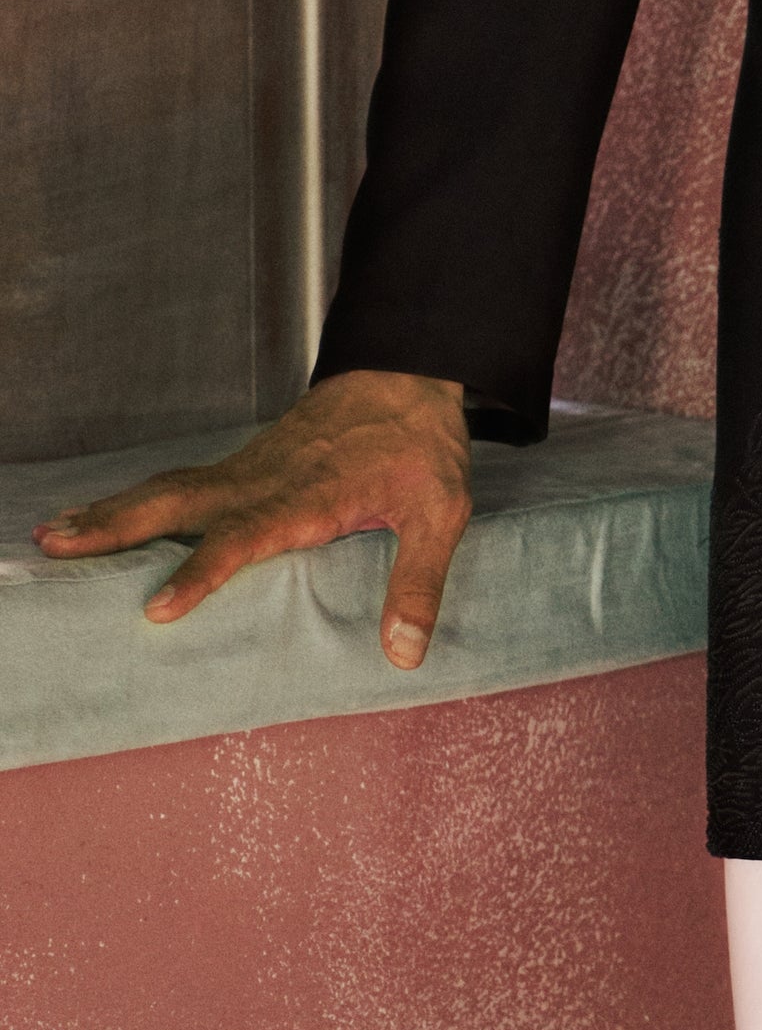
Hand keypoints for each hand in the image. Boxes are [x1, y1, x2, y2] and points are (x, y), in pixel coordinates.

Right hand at [32, 370, 473, 670]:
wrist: (409, 375)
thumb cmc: (422, 446)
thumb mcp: (441, 512)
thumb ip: (420, 581)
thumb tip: (404, 654)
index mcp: (308, 496)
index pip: (246, 537)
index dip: (203, 573)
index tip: (157, 607)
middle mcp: (266, 480)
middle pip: (182, 503)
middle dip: (118, 527)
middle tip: (58, 544)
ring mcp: (249, 468)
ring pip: (172, 489)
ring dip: (112, 512)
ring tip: (52, 533)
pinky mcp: (245, 463)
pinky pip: (183, 481)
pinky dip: (137, 498)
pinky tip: (105, 515)